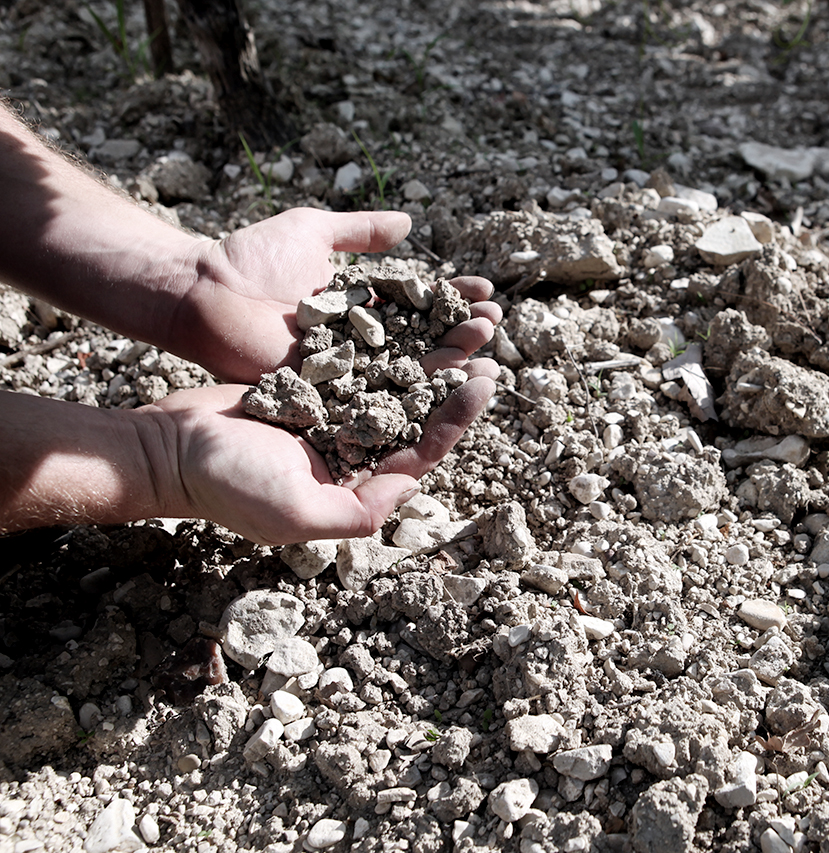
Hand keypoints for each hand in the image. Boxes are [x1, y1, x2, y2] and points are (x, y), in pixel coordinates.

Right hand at [143, 356, 497, 544]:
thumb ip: (356, 512)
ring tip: (459, 330)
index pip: (420, 455)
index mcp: (357, 488)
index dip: (455, 421)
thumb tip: (409, 492)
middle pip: (416, 419)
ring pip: (394, 390)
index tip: (482, 383)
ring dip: (427, 363)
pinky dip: (386, 348)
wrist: (169, 447)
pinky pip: (360, 367)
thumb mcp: (295, 511)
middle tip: (487, 349)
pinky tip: (411, 320)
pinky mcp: (313, 392)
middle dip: (453, 387)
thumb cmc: (228, 484)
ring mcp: (333, 423)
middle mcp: (352, 457)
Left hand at [172, 208, 501, 382]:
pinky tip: (449, 379)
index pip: (418, 303)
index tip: (483, 290)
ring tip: (485, 342)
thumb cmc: (250, 259)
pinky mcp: (330, 392)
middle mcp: (359, 341)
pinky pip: (378, 393)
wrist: (204, 294)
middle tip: (493, 320)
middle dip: (461, 329)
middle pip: (423, 338)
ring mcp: (347, 369)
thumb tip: (409, 223)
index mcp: (359, 306)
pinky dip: (415, 388)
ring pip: (410, 367)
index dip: (452, 297)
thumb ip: (360, 231)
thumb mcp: (313, 231)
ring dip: (451, 356)